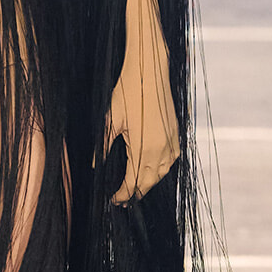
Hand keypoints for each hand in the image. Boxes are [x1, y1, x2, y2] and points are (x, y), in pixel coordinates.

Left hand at [106, 75, 179, 203]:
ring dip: (148, 183)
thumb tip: (94, 166)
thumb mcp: (109, 120)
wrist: (150, 72)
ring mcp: (171, 144)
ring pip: (161, 175)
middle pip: (148, 184)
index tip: (113, 200)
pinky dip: (160, 171)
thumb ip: (102, 146)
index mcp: (143, 150)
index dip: (122, 195)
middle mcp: (161, 150)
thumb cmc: (127, 92)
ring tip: (134, 187)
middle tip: (121, 200)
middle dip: (134, 193)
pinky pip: (170, 162)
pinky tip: (150, 170)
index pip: (133, 184)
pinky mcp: (176, 136)